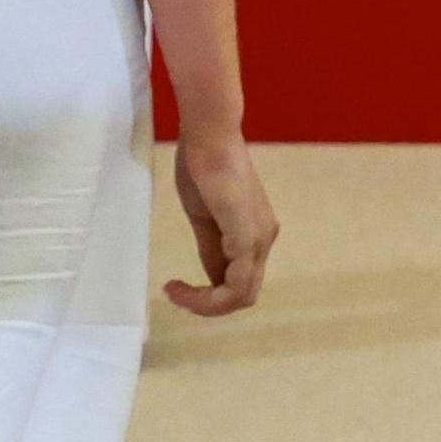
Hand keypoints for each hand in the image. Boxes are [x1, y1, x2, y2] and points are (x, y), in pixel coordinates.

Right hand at [162, 129, 278, 316]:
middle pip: (244, 295)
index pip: (240, 283)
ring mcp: (260, 237)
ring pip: (242, 294)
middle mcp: (264, 239)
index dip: (209, 297)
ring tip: (176, 293)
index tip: (175, 288)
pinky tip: (182, 286)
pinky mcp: (247, 234)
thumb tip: (212, 280)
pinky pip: (236, 282)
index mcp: (256, 234)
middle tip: (175, 295)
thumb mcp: (205, 218)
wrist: (208, 136)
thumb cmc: (203, 168)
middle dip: (208, 305)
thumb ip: (213, 249)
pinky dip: (208, 294)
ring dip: (206, 303)